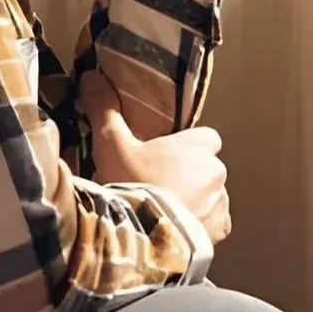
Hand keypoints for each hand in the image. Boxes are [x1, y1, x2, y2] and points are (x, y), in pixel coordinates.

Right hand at [81, 71, 229, 244]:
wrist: (143, 236)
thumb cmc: (131, 184)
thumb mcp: (111, 144)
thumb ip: (105, 109)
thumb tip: (92, 75)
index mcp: (198, 146)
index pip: (205, 138)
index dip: (187, 146)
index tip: (165, 155)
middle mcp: (216, 172)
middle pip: (207, 168)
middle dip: (190, 175)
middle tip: (158, 185)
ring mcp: (221, 203)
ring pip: (212, 195)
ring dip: (196, 200)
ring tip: (165, 211)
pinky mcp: (219, 230)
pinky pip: (216, 222)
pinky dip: (201, 225)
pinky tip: (178, 229)